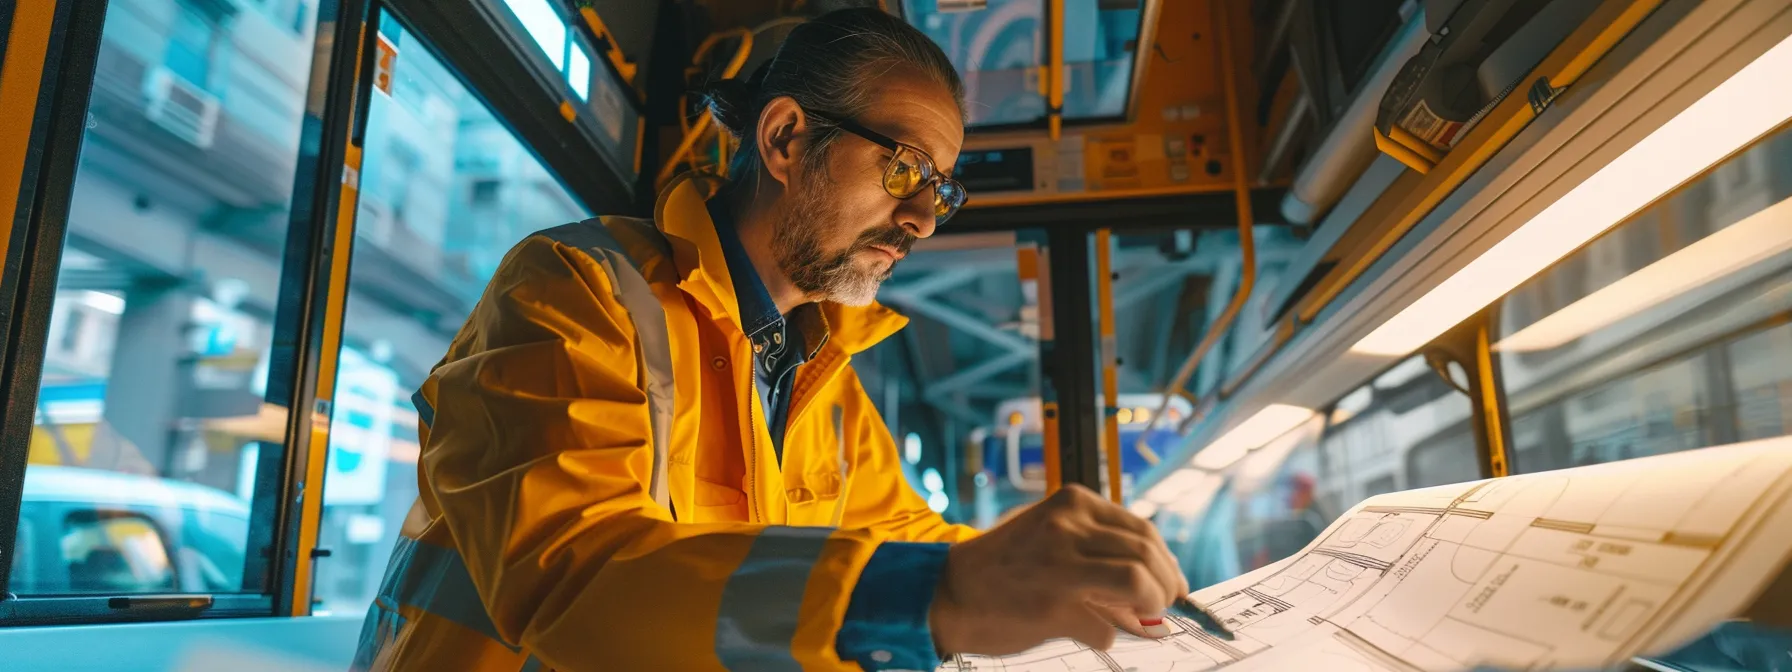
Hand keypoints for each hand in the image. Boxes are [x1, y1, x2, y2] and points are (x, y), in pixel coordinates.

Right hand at [929, 484, 1188, 655]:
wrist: (949, 591)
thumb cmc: (1004, 567)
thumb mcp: (1053, 538)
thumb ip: (1100, 555)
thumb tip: (1154, 594)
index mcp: (1072, 504)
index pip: (1142, 529)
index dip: (1166, 561)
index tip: (1173, 583)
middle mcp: (1069, 527)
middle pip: (1148, 554)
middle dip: (1166, 586)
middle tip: (1164, 606)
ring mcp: (1061, 565)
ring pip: (1139, 584)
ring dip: (1151, 608)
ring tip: (1144, 621)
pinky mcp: (1054, 606)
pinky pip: (1106, 627)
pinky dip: (1108, 636)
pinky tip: (1092, 634)